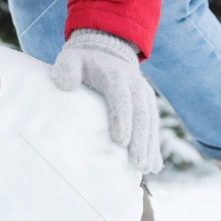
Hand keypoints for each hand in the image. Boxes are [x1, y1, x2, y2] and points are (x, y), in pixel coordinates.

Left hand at [51, 28, 162, 173]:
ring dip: (149, 146)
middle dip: (140, 139)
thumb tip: (66, 84)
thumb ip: (67, 69)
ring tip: (145, 168)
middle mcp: (135, 85)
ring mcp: (144, 96)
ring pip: (150, 122)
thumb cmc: (83, 61)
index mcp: (116, 76)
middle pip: (140, 114)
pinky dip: (154, 146)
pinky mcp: (148, 105)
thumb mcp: (71, 59)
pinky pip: (153, 126)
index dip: (122, 119)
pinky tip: (154, 165)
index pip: (121, 98)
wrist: (106, 52)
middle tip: (137, 163)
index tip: (121, 141)